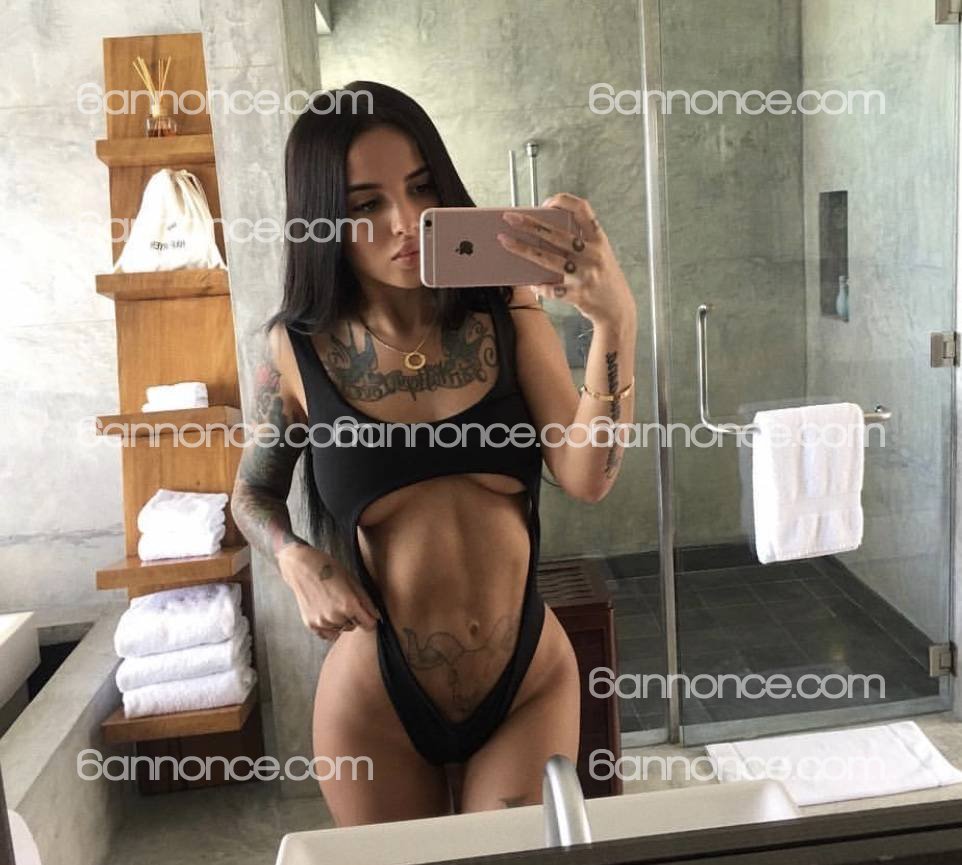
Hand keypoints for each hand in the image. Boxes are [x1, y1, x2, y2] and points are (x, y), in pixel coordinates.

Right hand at [277, 543, 380, 641]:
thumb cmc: (329, 569)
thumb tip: (377, 617)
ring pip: (341, 629)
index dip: (370, 618)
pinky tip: (326, 611)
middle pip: (355, 626)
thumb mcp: (352, 581)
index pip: (369, 624)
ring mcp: (322, 622)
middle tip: (343, 599)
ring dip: (341, 620)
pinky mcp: (311, 624)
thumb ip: (366, 601)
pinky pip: (328, 634)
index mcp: (349, 605)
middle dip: (354, 616)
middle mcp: (335, 617)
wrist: (302, 566)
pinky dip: (330, 627)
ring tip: (332, 601)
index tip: (366, 612)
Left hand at [497, 193, 634, 326]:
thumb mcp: (599, 254)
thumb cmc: (603, 278)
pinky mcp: (578, 294)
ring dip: (523, 249)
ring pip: (548, 258)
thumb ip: (579, 242)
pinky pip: (551, 288)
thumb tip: (541, 233)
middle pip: (557, 234)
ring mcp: (585, 274)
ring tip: (505, 242)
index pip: (583, 210)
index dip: (563, 201)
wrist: (618, 309)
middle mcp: (593, 254)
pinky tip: (529, 283)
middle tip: (510, 218)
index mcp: (599, 239)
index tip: (546, 203)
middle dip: (530, 224)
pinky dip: (538, 286)